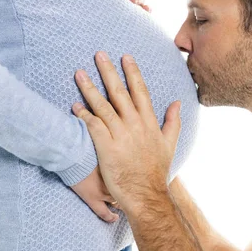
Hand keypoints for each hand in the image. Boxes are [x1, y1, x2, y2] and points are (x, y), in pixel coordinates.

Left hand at [71, 51, 180, 213]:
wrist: (145, 195)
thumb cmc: (155, 172)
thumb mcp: (169, 144)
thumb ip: (173, 121)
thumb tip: (177, 102)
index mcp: (149, 122)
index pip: (140, 91)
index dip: (132, 73)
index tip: (126, 57)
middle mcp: (135, 125)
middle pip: (119, 92)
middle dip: (108, 71)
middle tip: (98, 54)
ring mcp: (120, 136)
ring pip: (103, 106)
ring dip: (89, 88)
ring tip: (79, 73)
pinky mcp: (106, 148)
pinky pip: (92, 126)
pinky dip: (83, 114)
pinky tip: (74, 105)